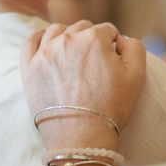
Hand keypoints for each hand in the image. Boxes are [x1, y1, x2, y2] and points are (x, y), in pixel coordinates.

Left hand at [21, 21, 145, 150]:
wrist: (80, 136)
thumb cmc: (111, 108)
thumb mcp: (137, 77)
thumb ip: (135, 48)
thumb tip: (122, 39)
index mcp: (94, 38)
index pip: (107, 30)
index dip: (112, 44)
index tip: (112, 60)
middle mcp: (67, 39)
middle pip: (82, 29)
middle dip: (90, 40)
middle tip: (93, 63)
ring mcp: (45, 52)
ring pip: (57, 31)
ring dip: (66, 37)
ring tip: (71, 54)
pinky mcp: (29, 67)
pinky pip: (30, 41)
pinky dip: (39, 38)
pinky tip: (46, 45)